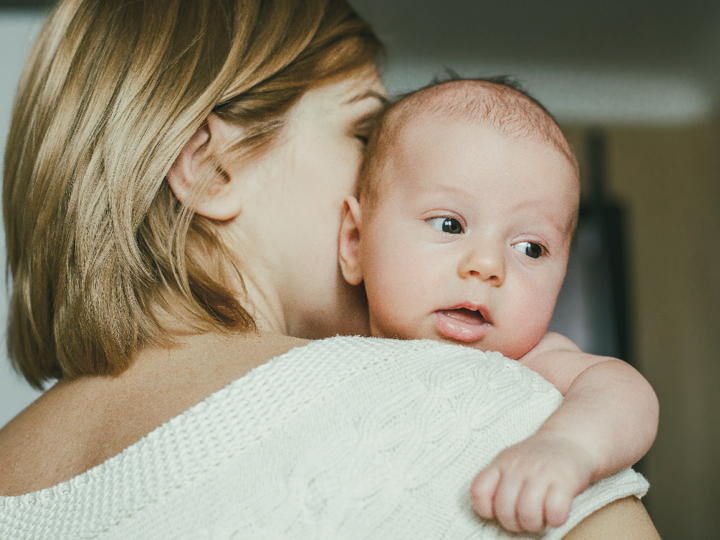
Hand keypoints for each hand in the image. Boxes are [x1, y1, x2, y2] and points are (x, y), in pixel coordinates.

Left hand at [470, 432, 594, 532]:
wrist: (569, 439)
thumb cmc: (537, 458)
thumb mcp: (511, 461)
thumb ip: (498, 481)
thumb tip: (491, 512)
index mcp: (501, 463)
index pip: (478, 491)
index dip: (485, 509)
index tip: (497, 511)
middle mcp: (518, 466)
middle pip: (504, 510)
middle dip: (514, 524)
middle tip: (524, 519)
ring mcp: (541, 472)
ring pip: (528, 513)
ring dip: (534, 524)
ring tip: (540, 518)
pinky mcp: (565, 480)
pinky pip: (555, 511)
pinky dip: (555, 519)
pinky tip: (556, 514)